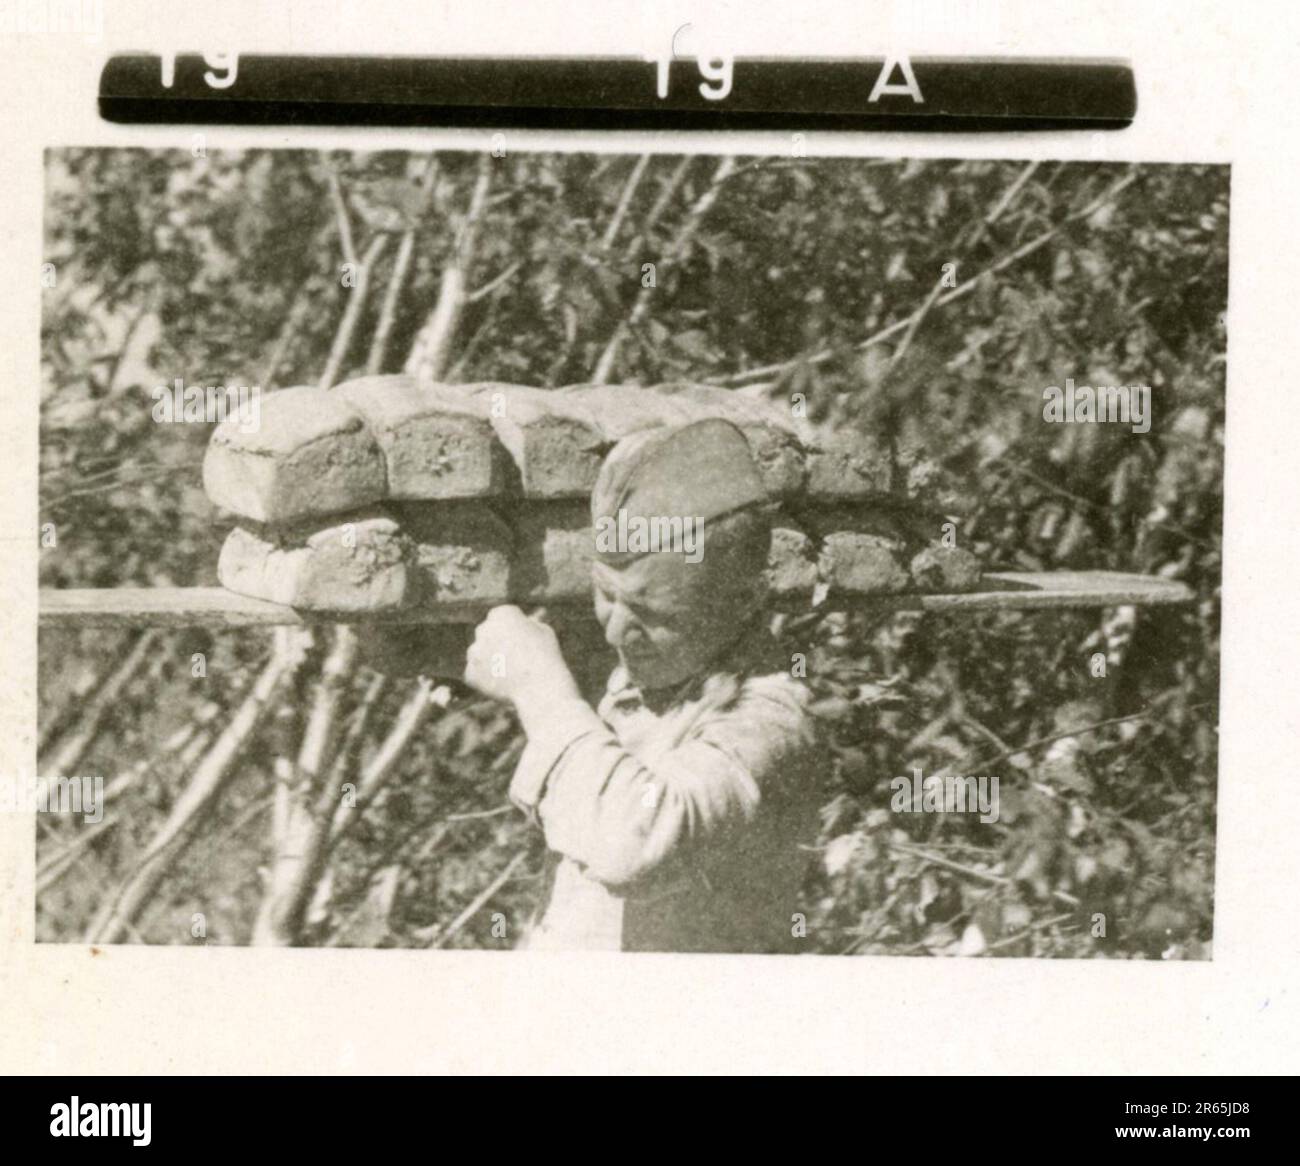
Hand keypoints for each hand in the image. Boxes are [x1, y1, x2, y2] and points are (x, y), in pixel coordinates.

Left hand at [463, 605, 579, 713]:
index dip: (514, 629)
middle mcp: (483, 629)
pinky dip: (486, 680)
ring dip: (490, 660)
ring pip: (479, 654)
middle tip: (515, 658)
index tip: (523, 640)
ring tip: (512, 674)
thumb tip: (525, 624)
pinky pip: (476, 674)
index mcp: (501, 614)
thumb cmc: (546, 658)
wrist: (539, 687)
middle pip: (488, 633)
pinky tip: (504, 685)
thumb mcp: (543, 633)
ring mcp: (474, 651)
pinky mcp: (470, 673)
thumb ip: (529, 626)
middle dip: (497, 642)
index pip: (502, 617)